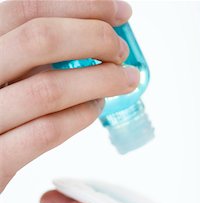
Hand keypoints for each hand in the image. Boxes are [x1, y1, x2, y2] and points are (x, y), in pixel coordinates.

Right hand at [0, 0, 139, 191]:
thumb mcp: (2, 72)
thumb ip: (31, 56)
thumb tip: (93, 33)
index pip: (26, 10)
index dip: (82, 6)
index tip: (119, 12)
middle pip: (40, 40)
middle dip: (95, 38)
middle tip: (120, 50)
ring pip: (49, 88)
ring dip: (100, 80)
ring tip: (125, 79)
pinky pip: (48, 131)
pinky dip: (81, 115)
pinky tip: (97, 106)